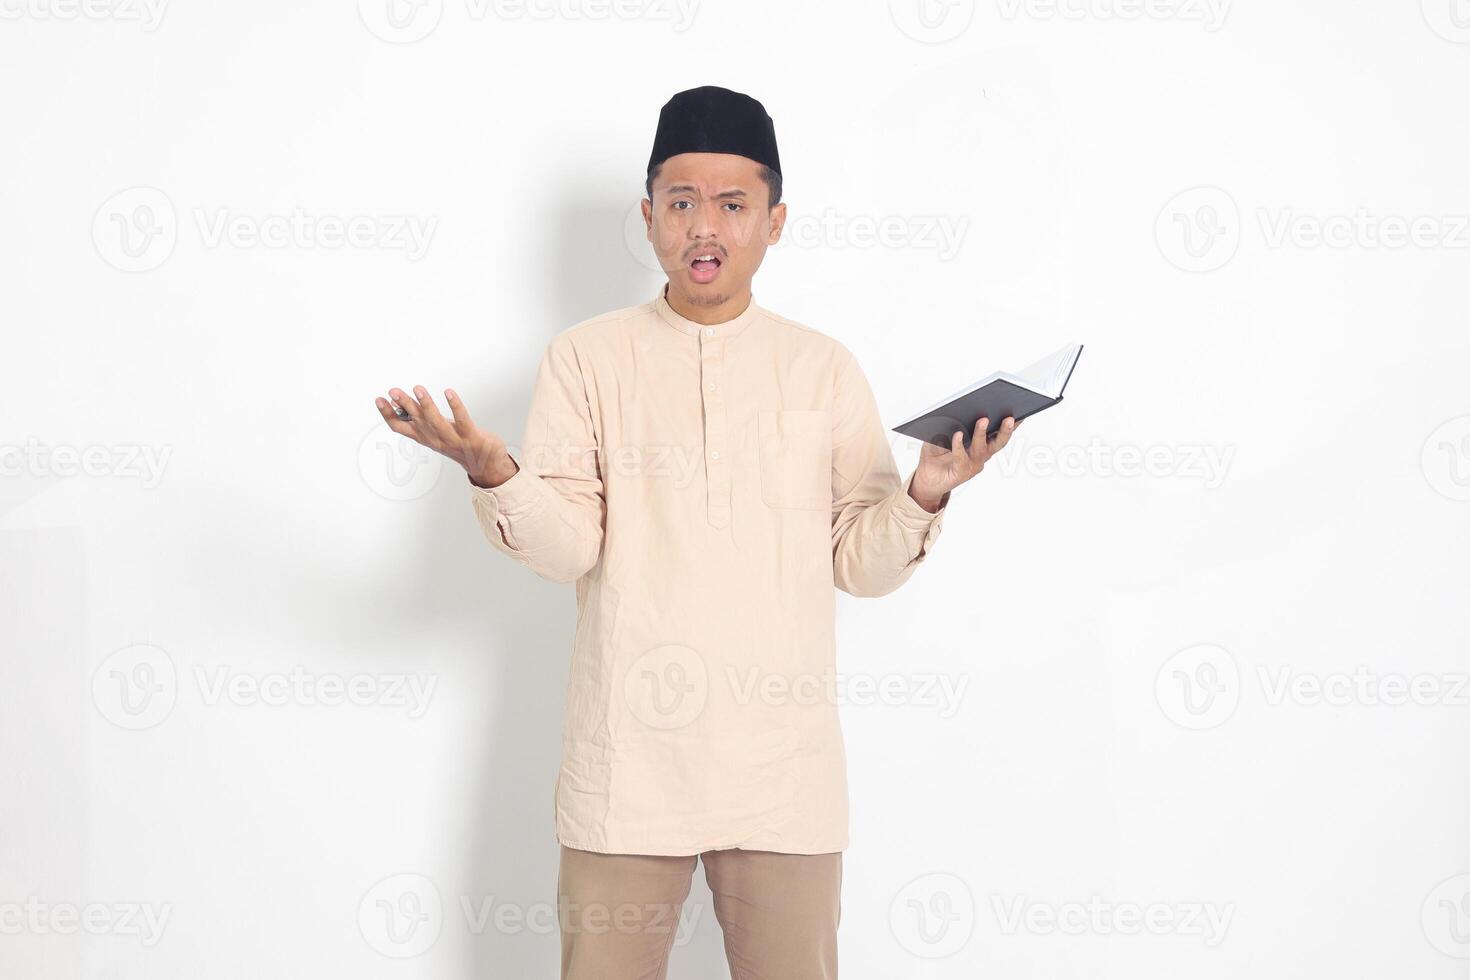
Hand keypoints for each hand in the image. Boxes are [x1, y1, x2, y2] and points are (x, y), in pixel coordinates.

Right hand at [374, 386, 515, 486]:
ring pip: (436, 421)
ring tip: (418, 388)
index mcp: (425, 438)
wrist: (485, 465)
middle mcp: (436, 439)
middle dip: (404, 405)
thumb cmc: (457, 443)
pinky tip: (449, 392)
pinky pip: (463, 420)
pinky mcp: (471, 437)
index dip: (388, 414)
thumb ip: (420, 418)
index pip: (400, 427)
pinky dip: (456, 406)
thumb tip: (401, 402)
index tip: (379, 399)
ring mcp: (453, 439)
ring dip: (426, 405)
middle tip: (393, 391)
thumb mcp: (435, 432)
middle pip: (416, 421)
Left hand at [908, 416, 1021, 509]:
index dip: (1012, 424)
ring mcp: (972, 465)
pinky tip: (957, 434)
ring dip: (982, 433)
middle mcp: (981, 455)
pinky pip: (961, 457)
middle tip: (1010, 417)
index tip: (1020, 411)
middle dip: (1005, 430)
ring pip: (981, 449)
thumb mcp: (941, 434)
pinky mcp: (961, 473)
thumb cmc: (935, 454)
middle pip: (997, 442)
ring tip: (983, 419)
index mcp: (982, 445)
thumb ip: (950, 423)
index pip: (999, 433)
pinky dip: (959, 445)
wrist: (924, 478)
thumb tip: (958, 409)